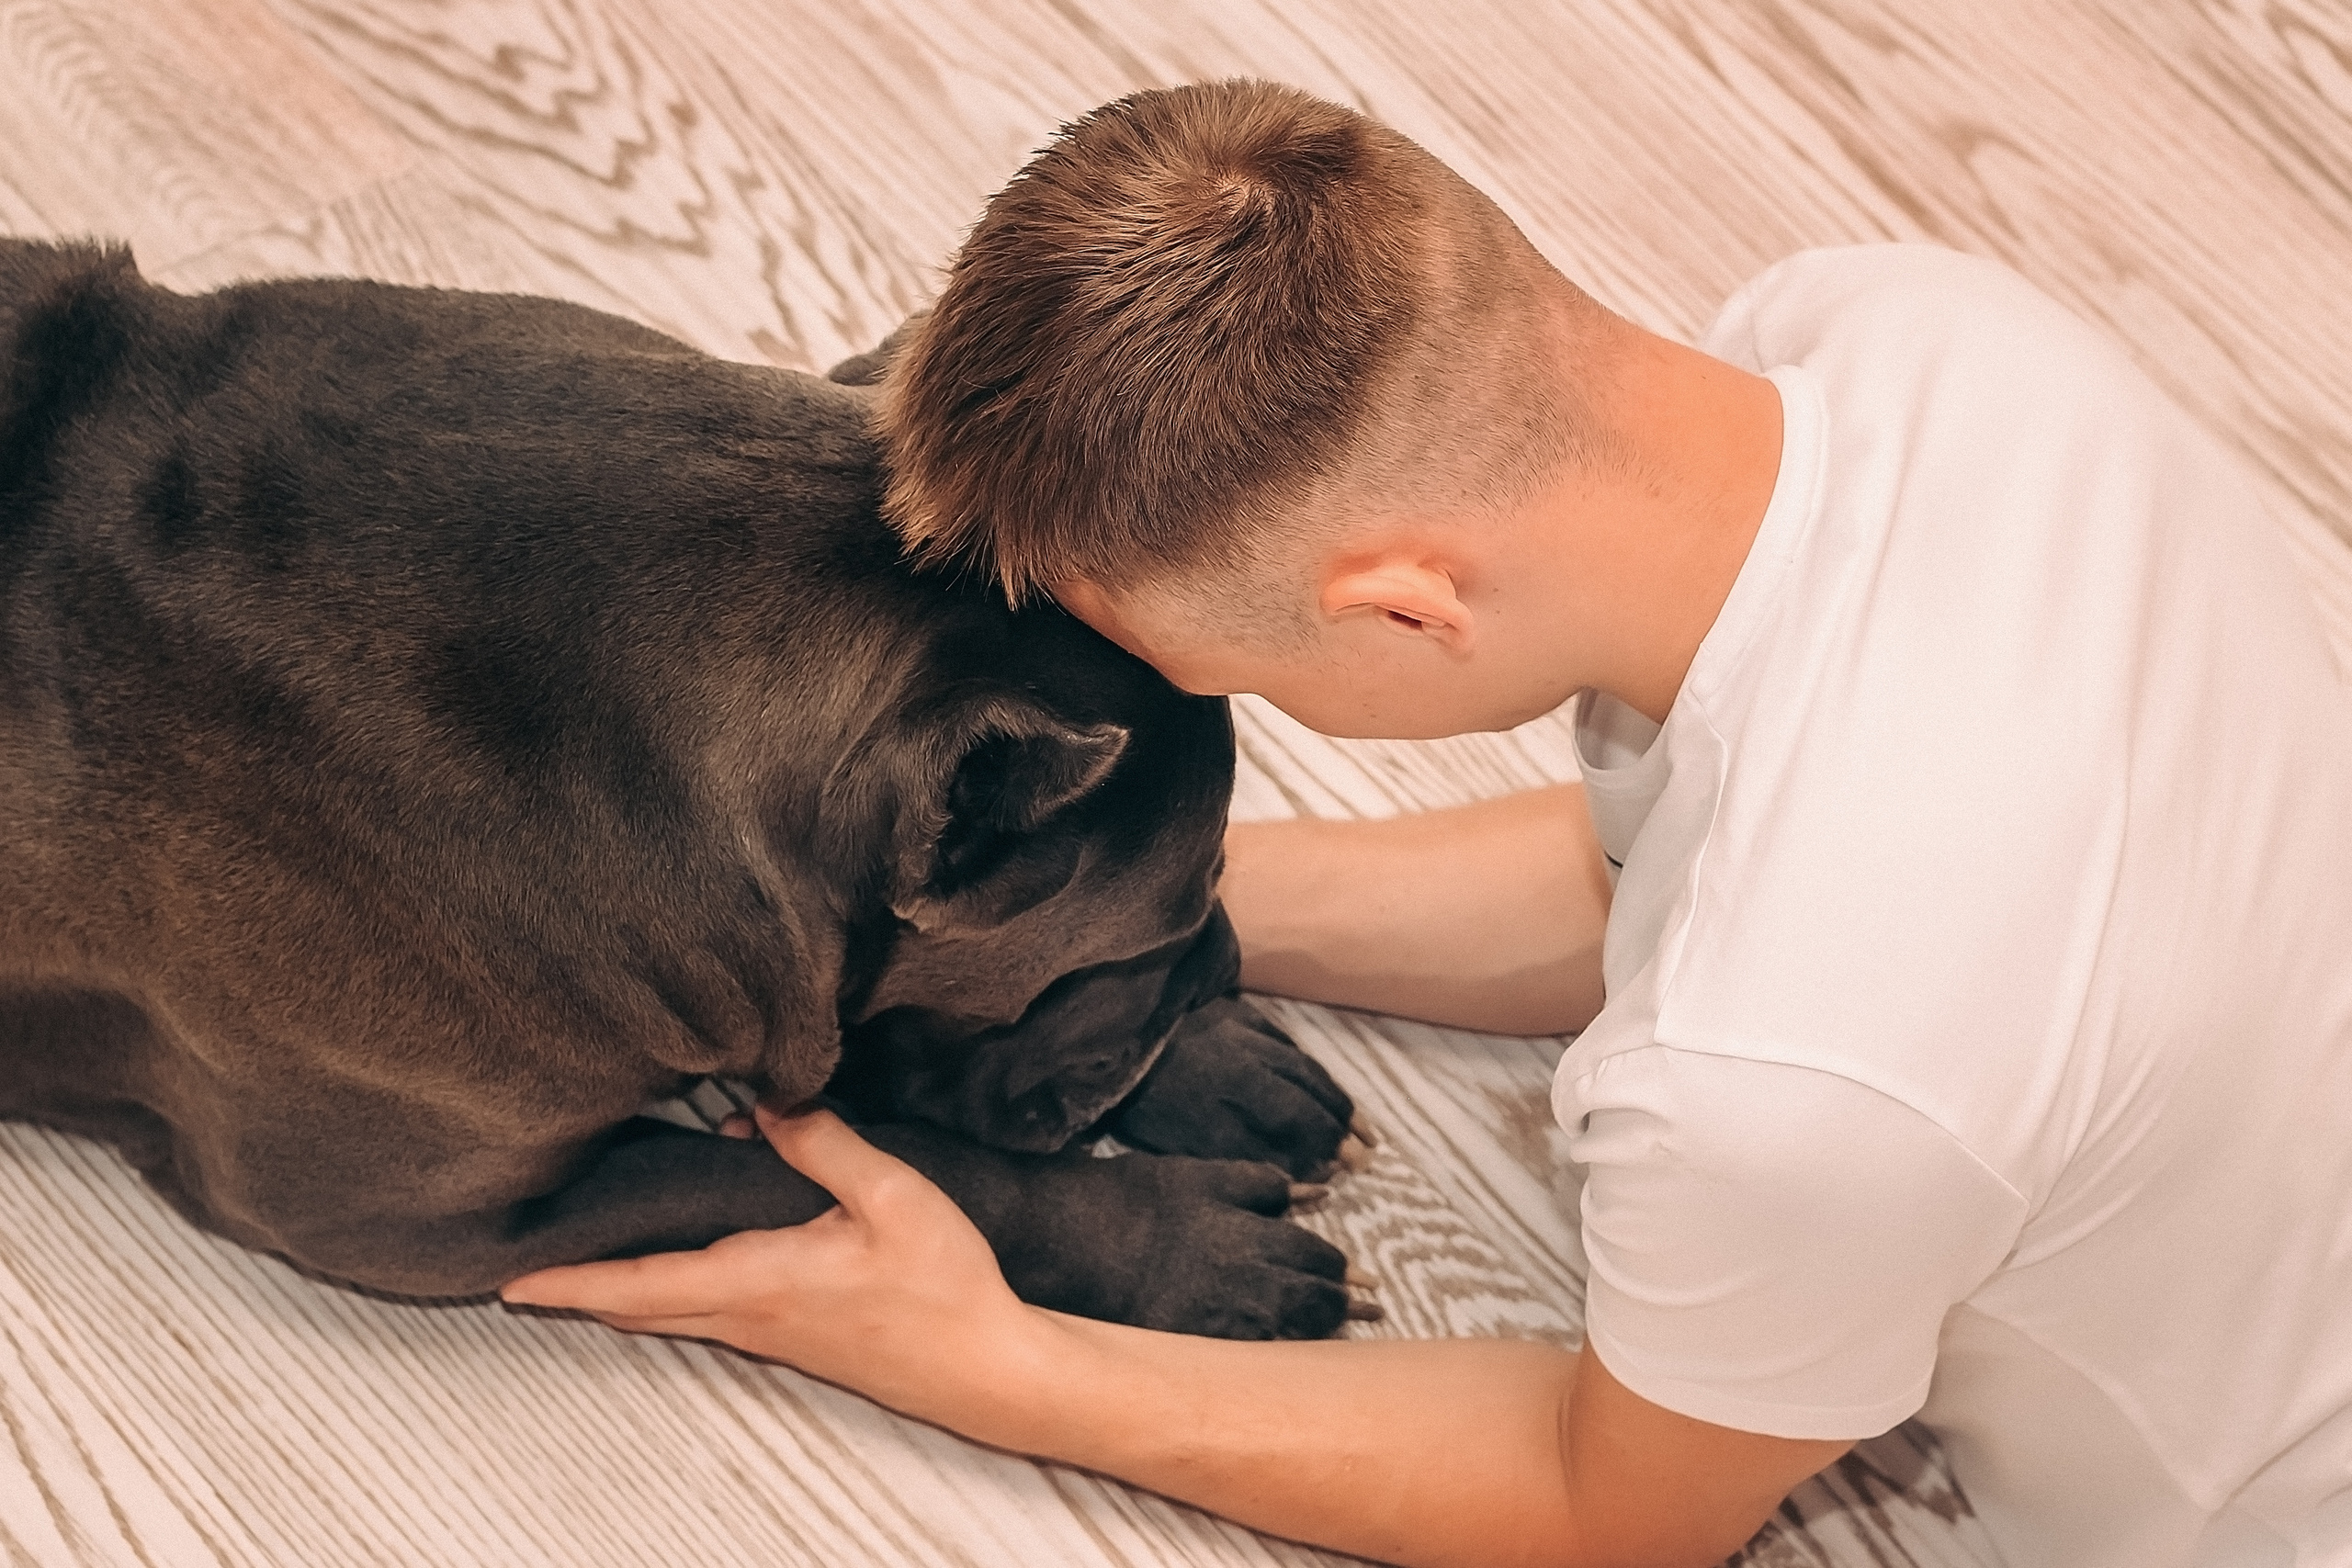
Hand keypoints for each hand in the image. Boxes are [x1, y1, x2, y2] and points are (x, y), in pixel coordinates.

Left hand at [501, 1107, 1045, 1422]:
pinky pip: (713, 1313)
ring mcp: (773, 1334)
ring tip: (587, 1261)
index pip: (640, 1283)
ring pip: (674, 1312)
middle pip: (642, 1306)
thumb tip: (765, 1104)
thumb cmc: (944, 1286)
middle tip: (528, 1269)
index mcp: (759, 1280)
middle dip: (581, 1288)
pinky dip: (674, 1291)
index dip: (571, 1281)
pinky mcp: (798, 1338)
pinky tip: (688, 1265)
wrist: (986, 1367)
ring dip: (625, 1290)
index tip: (512, 1282)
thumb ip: (823, 1144)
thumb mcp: (891, 1195)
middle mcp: (752, 1315)